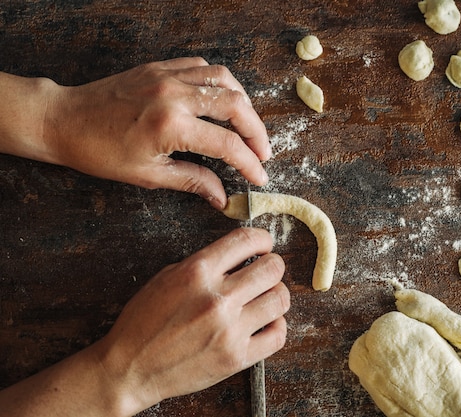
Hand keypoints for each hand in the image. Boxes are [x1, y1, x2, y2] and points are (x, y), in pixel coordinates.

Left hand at [44, 58, 270, 208]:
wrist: (64, 121)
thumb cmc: (100, 152)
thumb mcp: (148, 175)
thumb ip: (192, 182)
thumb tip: (222, 197)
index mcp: (171, 125)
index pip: (227, 144)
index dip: (250, 163)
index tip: (260, 177)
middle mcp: (174, 94)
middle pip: (236, 106)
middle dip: (257, 132)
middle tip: (262, 153)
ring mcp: (167, 76)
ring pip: (224, 80)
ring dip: (244, 103)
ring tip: (248, 125)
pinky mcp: (160, 67)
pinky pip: (202, 67)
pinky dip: (220, 82)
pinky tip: (221, 99)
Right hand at [94, 228, 288, 413]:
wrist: (130, 369)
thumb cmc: (144, 322)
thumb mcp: (166, 277)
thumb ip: (204, 264)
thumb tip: (238, 257)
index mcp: (197, 272)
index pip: (246, 240)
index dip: (262, 239)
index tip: (264, 245)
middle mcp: (217, 298)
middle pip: (272, 268)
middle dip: (273, 265)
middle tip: (267, 271)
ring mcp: (229, 330)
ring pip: (280, 299)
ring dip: (276, 294)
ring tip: (265, 297)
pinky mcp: (236, 358)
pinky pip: (278, 335)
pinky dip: (276, 325)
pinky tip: (264, 322)